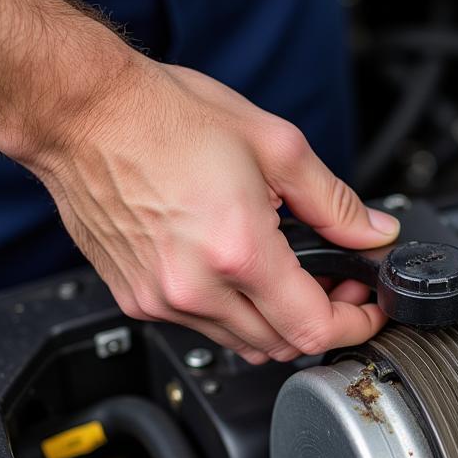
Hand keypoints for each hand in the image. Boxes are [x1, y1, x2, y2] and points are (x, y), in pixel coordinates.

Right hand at [35, 60, 398, 363]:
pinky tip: (239, 273)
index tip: (369, 308)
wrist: (83, 111)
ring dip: (277, 322)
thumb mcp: (275, 147)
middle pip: (283, 346)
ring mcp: (161, 299)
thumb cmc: (165, 118)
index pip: (315, 329)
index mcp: (237, 251)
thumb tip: (374, 233)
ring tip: (288, 274)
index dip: (355, 324)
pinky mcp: (136, 299)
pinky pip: (203, 329)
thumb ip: (335, 203)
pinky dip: (234, 314)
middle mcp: (196, 288)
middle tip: (334, 281)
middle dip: (322, 320)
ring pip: (244, 344)